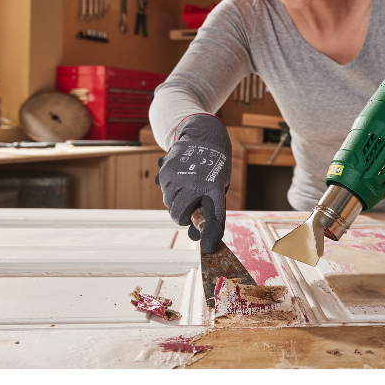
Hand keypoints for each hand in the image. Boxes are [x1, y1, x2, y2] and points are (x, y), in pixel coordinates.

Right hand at [155, 114, 231, 252]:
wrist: (204, 136)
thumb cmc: (215, 168)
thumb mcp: (221, 187)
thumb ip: (210, 209)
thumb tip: (198, 238)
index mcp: (215, 189)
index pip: (213, 217)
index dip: (210, 234)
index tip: (207, 248)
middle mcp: (195, 184)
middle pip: (178, 216)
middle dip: (183, 217)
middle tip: (190, 208)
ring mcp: (178, 177)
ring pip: (169, 204)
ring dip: (176, 201)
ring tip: (188, 186)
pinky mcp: (166, 171)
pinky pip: (163, 190)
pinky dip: (169, 188)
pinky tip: (180, 177)